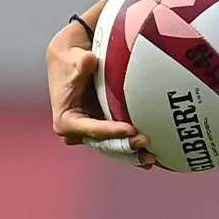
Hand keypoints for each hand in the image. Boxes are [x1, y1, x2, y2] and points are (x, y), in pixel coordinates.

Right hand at [46, 29, 156, 168]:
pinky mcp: (103, 131)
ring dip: (132, 154)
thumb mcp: (74, 61)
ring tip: (152, 158)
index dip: (110, 131)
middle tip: (145, 143)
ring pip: (113, 148)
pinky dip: (133, 149)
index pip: (91, 129)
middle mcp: (77, 132)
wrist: (71, 62)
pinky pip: (118, 143)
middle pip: (104, 144)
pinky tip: (151, 156)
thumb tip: (89, 60)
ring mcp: (92, 133)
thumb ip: (82, 63)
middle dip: (125, 147)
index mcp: (66, 120)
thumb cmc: (71, 62)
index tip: (130, 130)